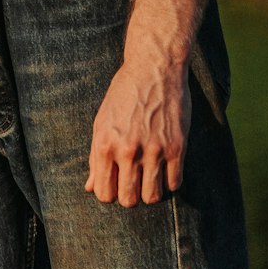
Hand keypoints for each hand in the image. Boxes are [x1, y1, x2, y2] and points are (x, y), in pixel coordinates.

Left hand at [85, 59, 190, 206]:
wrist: (154, 68)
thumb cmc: (124, 94)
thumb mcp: (102, 121)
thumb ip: (95, 156)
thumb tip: (90, 187)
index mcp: (105, 144)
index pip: (104, 194)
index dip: (110, 193)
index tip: (116, 183)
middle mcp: (128, 150)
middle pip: (129, 200)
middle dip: (130, 195)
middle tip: (134, 181)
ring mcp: (154, 150)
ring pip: (152, 197)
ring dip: (151, 191)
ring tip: (150, 176)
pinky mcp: (177, 147)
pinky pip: (175, 184)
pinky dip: (170, 181)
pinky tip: (166, 167)